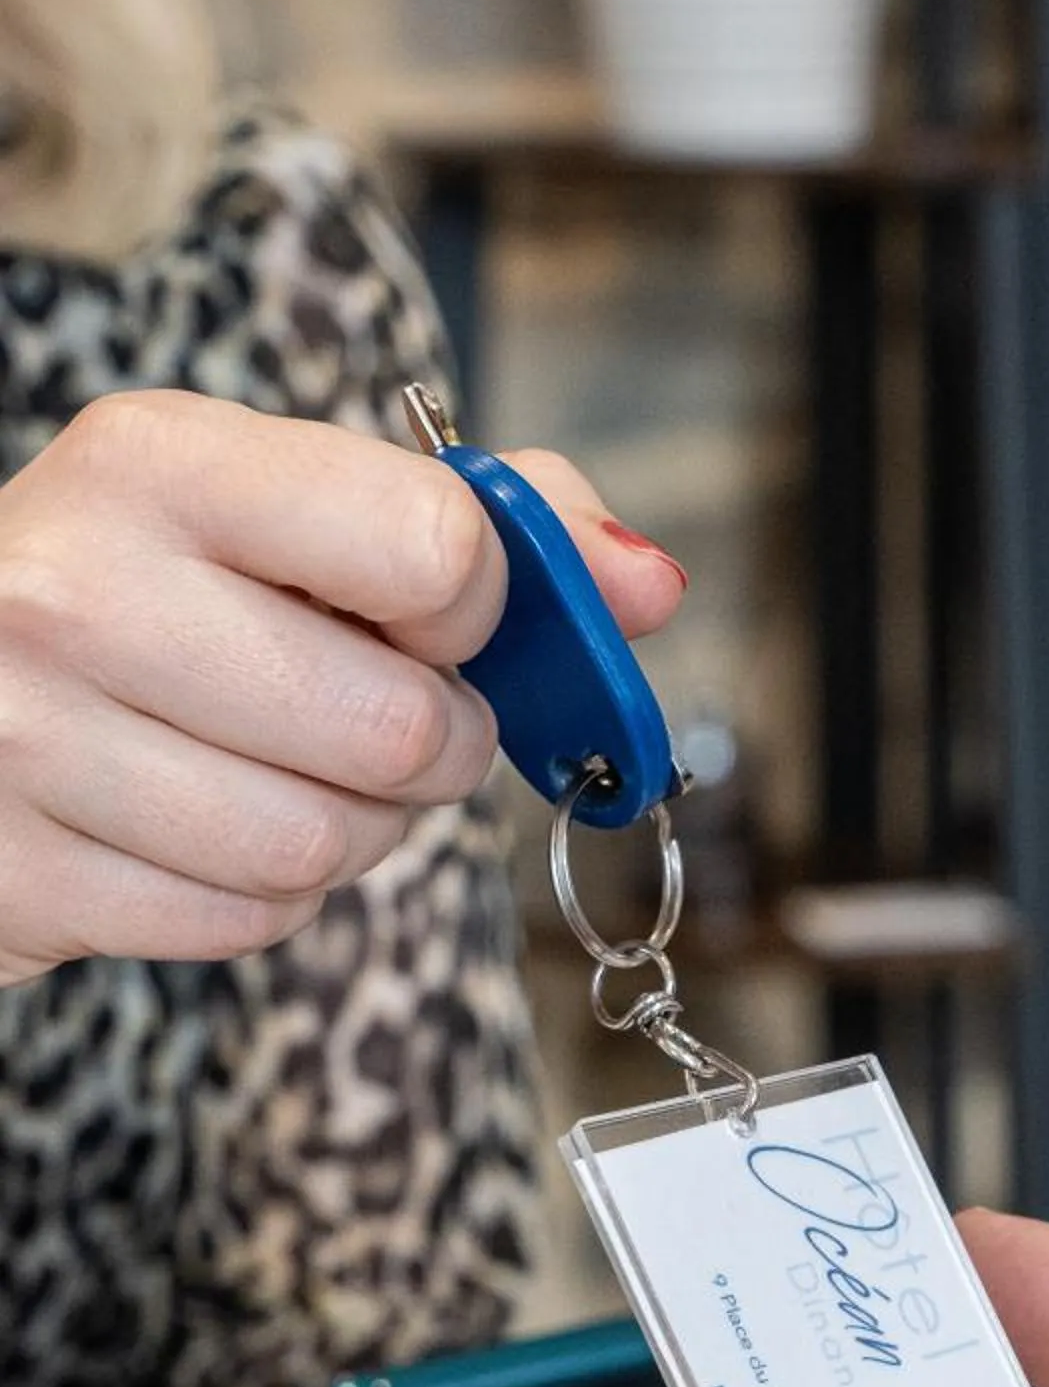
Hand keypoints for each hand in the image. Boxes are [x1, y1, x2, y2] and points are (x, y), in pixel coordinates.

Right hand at [0, 390, 683, 982]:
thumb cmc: (144, 596)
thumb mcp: (280, 510)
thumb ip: (487, 525)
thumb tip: (648, 582)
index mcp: (159, 463)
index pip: (438, 550)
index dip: (476, 609)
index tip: (434, 615)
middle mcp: (78, 590)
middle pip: (399, 730)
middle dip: (425, 748)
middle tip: (369, 720)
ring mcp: (32, 739)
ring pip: (326, 846)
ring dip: (349, 834)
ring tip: (279, 771)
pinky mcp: (26, 875)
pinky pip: (247, 923)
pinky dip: (261, 898)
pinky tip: (199, 830)